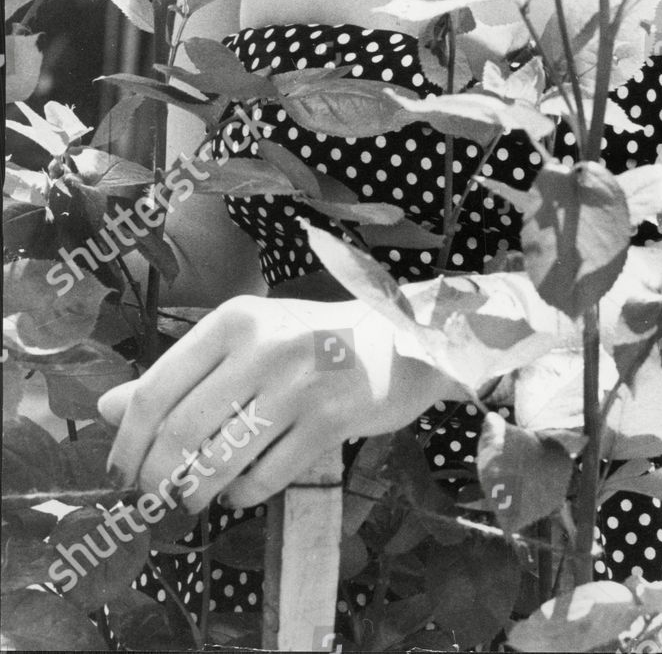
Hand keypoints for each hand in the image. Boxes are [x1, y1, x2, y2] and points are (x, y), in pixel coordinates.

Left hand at [97, 295, 454, 512]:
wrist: (396, 342)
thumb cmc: (309, 342)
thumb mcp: (244, 342)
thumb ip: (180, 373)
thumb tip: (108, 409)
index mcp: (235, 320)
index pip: (160, 386)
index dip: (130, 437)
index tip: (120, 469)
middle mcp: (265, 345)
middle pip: (185, 428)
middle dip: (159, 474)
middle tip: (154, 494)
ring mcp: (300, 383)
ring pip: (223, 457)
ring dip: (197, 491)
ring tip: (193, 498)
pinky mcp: (331, 420)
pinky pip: (267, 475)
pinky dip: (242, 494)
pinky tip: (238, 493)